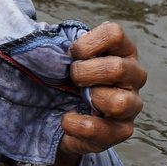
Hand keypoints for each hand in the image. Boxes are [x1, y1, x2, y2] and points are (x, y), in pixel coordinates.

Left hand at [59, 21, 145, 155]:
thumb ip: (54, 42)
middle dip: (83, 73)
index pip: (114, 34)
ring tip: (76, 98)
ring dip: (90, 99)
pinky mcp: (121, 130)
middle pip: (118, 68)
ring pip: (119, 102)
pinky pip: (104, 131)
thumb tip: (33, 37)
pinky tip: (67, 119)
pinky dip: (78, 125)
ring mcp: (132, 104)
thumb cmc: (64, 77)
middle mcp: (134, 75)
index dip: (86, 44)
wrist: (57, 114)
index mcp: (121, 49)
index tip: (71, 54)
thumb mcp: (59, 56)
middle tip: (71, 78)